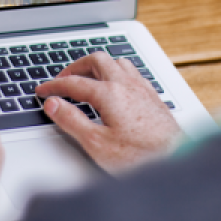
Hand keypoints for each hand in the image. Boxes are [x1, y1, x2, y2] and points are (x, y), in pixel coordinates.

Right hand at [35, 53, 183, 172]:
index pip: (74, 82)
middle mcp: (126, 84)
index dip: (54, 85)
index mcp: (109, 93)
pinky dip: (115, 72)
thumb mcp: (97, 143)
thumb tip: (53, 104)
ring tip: (87, 77)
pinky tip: (116, 85)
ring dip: (98, 65)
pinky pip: (131, 71)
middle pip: (96, 60)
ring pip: (116, 62)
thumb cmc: (140, 157)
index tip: (43, 91)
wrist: (177, 160)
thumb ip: (72, 121)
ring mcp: (141, 88)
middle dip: (76, 66)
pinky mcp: (152, 96)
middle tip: (63, 79)